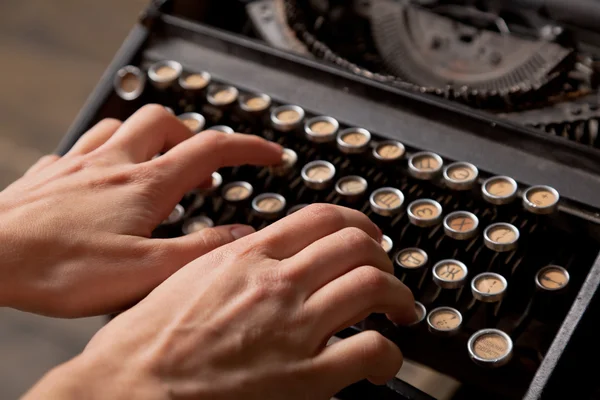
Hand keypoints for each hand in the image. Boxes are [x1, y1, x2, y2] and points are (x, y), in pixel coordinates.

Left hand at [0, 104, 282, 316]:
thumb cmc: (57, 267)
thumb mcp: (144, 271)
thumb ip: (199, 251)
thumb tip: (242, 235)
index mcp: (145, 185)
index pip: (211, 150)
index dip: (249, 147)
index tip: (270, 152)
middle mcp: (114, 164)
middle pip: (164, 122)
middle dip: (193, 136)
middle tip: (203, 164)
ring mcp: (79, 164)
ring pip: (123, 127)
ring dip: (150, 138)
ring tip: (161, 163)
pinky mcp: (51, 175)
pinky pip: (83, 147)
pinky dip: (105, 151)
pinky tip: (103, 174)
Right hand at [26, 204, 416, 399]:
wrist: (126, 392)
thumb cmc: (141, 344)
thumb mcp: (181, 277)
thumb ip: (224, 257)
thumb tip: (248, 247)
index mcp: (246, 256)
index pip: (322, 218)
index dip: (357, 222)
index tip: (365, 235)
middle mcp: (276, 283)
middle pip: (356, 246)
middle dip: (381, 256)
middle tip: (385, 270)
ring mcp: (294, 328)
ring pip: (374, 288)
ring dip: (398, 296)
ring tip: (400, 309)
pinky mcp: (306, 378)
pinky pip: (371, 351)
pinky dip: (388, 354)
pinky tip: (381, 359)